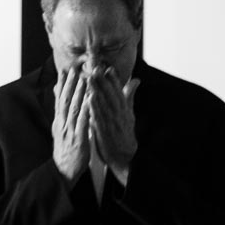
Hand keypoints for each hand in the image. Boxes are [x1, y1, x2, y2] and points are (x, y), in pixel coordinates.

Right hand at [51, 65, 91, 182]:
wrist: (63, 170)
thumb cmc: (65, 149)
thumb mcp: (59, 130)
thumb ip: (60, 114)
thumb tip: (57, 99)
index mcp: (58, 121)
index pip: (59, 99)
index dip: (62, 84)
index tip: (65, 70)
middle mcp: (61, 124)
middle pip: (65, 100)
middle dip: (69, 84)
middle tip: (74, 68)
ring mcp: (69, 131)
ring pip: (73, 108)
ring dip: (78, 93)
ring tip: (83, 79)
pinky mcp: (78, 139)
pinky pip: (82, 122)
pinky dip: (86, 110)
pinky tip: (91, 100)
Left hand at [87, 66, 139, 182]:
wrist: (124, 156)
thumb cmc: (124, 132)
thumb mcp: (129, 113)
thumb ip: (129, 96)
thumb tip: (136, 80)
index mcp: (124, 109)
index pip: (119, 92)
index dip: (114, 80)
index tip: (107, 68)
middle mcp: (119, 115)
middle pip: (111, 96)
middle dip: (103, 82)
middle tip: (95, 69)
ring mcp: (112, 123)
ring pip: (104, 105)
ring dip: (96, 91)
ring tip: (89, 79)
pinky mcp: (104, 132)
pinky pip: (98, 118)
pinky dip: (94, 108)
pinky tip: (88, 99)